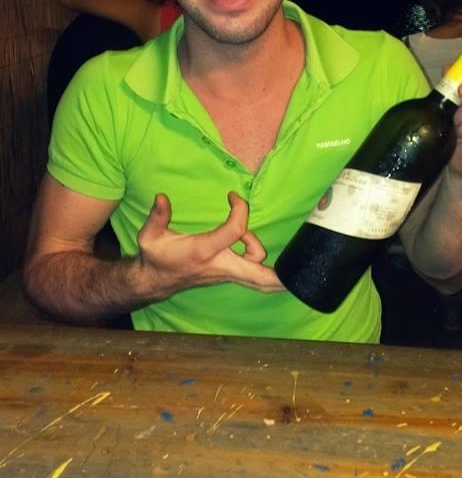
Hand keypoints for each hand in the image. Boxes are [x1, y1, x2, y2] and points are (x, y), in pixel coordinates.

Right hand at [135, 190, 283, 299]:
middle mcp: (222, 265)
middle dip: (278, 277)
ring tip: (247, 238)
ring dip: (265, 259)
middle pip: (258, 275)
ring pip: (259, 278)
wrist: (155, 281)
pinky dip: (264, 270)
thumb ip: (157, 216)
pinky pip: (254, 277)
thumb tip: (161, 197)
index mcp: (205, 251)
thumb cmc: (156, 256)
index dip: (240, 210)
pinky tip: (264, 258)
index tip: (233, 196)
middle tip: (296, 273)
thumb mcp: (150, 236)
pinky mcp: (229, 276)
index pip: (235, 230)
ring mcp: (228, 274)